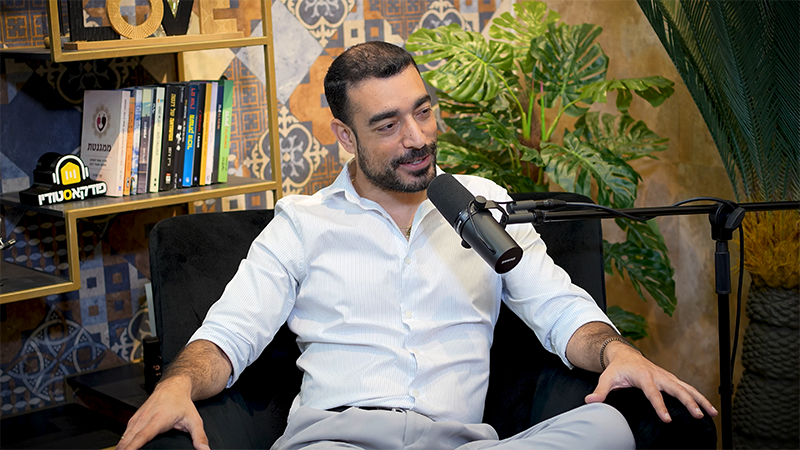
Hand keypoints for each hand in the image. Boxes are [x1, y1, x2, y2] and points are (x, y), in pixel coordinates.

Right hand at [116, 376, 209, 449]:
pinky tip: (121, 449)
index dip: (133, 447)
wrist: (173, 386)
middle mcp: (146, 417)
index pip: (142, 436)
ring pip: (125, 435)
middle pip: (130, 438)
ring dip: (121, 447)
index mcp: (159, 418)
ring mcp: (138, 417)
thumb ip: (199, 436)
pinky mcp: (134, 418)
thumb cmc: (183, 403)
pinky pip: (125, 432)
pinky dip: (122, 442)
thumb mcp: (194, 420)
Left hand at [584, 342, 717, 422]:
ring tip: (712, 413)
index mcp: (643, 375)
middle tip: (699, 415)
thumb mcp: (606, 378)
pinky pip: (687, 388)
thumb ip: (600, 391)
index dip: (660, 406)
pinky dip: (699, 396)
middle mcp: (658, 375)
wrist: (624, 355)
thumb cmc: (617, 368)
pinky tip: (708, 407)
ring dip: (700, 399)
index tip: (667, 419)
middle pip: (676, 389)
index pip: (653, 393)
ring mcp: (666, 376)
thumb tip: (590, 402)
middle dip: (689, 402)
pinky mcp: (670, 379)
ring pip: (687, 387)